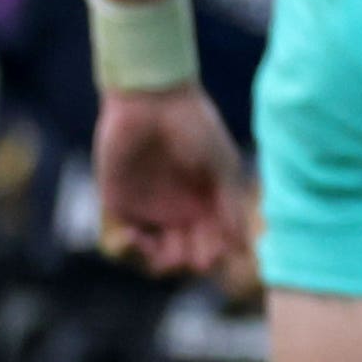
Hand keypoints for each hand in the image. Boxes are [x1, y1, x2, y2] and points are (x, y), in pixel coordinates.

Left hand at [96, 85, 258, 281]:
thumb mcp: (222, 168)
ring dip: (159, 261)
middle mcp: (180, 211)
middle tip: (192, 254)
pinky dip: (128, 249)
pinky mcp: (118, 203)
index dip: (215, 255)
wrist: (152, 100)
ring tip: (160, 248)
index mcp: (209, 204)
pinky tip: (136, 238)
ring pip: (155, 256)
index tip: (215, 252)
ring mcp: (150, 210)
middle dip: (190, 260)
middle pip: (186, 256)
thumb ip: (230, 207)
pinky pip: (122, 240)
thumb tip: (243, 247)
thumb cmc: (195, 127)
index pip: (214, 245)